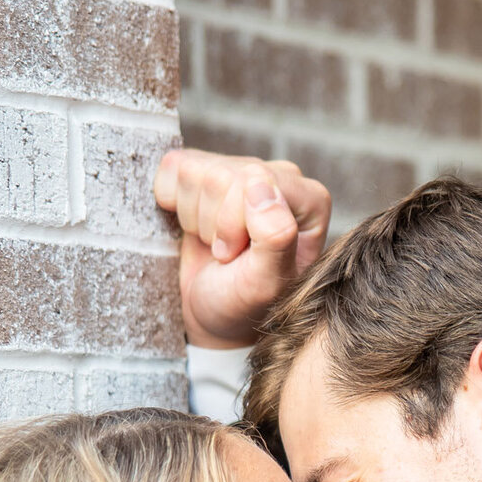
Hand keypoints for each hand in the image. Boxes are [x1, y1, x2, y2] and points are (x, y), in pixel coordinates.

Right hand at [154, 150, 330, 349]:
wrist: (213, 314)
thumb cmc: (243, 304)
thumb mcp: (263, 285)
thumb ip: (274, 239)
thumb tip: (261, 187)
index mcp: (309, 201)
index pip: (253, 179)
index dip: (231, 223)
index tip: (236, 257)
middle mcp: (282, 177)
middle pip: (222, 174)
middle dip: (212, 223)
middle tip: (225, 255)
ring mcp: (244, 169)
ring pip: (196, 170)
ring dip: (194, 217)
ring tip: (214, 244)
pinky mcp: (208, 168)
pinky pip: (175, 166)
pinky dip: (171, 201)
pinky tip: (196, 226)